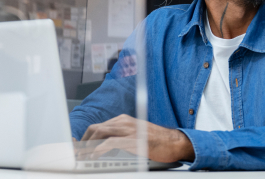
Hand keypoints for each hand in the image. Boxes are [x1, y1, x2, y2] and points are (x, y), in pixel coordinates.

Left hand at [77, 114, 193, 162]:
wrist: (174, 143)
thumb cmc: (156, 142)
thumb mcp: (134, 137)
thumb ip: (119, 139)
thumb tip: (99, 150)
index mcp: (124, 120)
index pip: (98, 127)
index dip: (84, 138)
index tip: (76, 149)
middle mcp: (124, 122)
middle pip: (95, 129)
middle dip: (82, 143)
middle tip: (76, 156)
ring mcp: (129, 129)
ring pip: (100, 133)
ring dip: (87, 147)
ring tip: (81, 158)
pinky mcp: (133, 139)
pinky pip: (111, 142)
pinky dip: (99, 150)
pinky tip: (94, 157)